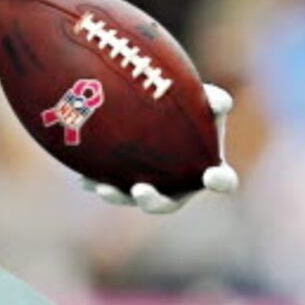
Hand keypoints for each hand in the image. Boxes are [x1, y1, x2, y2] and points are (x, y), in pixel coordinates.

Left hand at [82, 83, 238, 213]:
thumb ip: (214, 101)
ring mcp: (152, 189)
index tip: (211, 175)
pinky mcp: (125, 184)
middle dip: (153, 201)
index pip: (222, 181)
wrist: (158, 114)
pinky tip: (83, 179)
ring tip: (103, 188)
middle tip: (140, 189)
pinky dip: (96, 183)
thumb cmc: (189, 110)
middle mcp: (180, 188)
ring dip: (118, 197)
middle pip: (168, 204)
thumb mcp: (204, 101)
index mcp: (208, 170)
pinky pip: (110, 187)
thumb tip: (220, 101)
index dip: (219, 182)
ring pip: (134, 200)